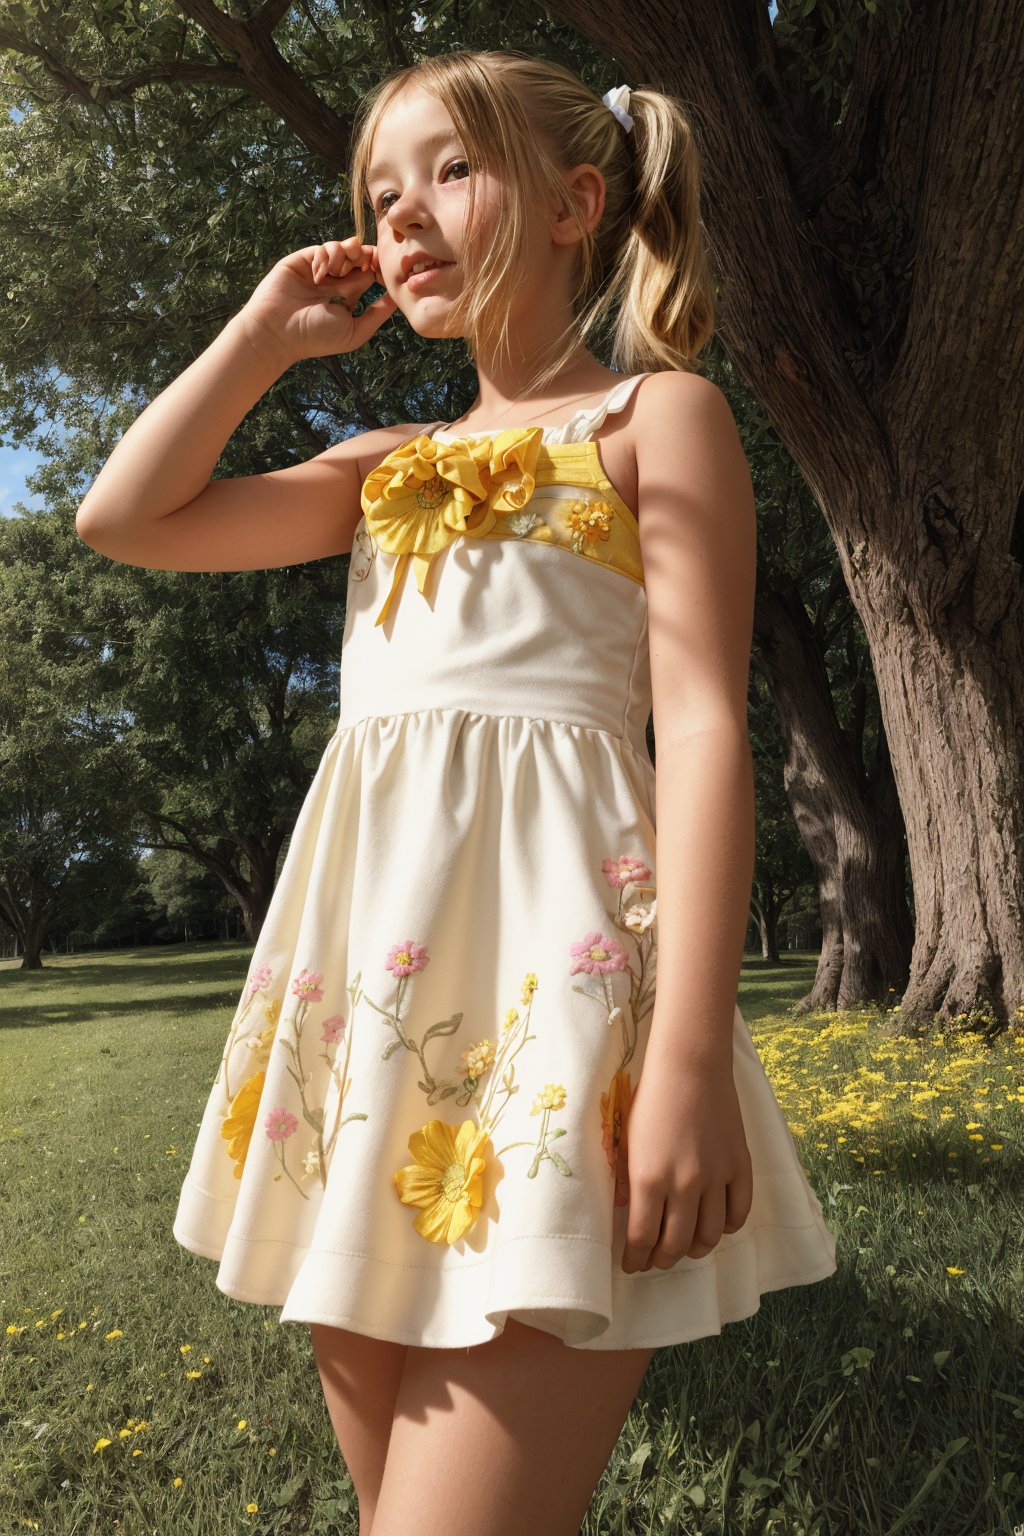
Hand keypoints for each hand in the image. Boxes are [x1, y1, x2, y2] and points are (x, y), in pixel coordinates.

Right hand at [237, 237, 398, 366]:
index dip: (380, 269)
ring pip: (345, 248)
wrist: (277, 331)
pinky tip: (320, 274)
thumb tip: (398, 298)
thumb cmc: (315, 337)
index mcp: (350, 297)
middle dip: (367, 257)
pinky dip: (327, 256)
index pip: (372, 274)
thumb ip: (378, 314)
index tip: (384, 272)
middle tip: (365, 266)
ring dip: (348, 255)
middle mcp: (336, 282)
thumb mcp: (355, 331)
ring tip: (339, 272)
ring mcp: (321, 270)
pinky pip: (325, 248)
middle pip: (362, 257)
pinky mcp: (304, 260)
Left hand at [617, 1056, 752, 1273]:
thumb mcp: (626, 1141)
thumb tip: (626, 1212)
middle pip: (676, 1244)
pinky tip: (716, 1226)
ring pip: (710, 1236)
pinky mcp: (739, 1165)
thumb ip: (626, 1181)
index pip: (642, 1238)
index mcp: (649, 1179)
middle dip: (662, 1260)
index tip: (631, 1264)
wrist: (689, 1066)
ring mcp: (716, 1177)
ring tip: (684, 1247)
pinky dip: (727, 1227)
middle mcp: (684, 1185)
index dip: (635, 1259)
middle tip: (654, 1260)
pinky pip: (738, 1212)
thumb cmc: (650, 1099)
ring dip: (695, 1249)